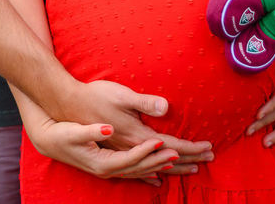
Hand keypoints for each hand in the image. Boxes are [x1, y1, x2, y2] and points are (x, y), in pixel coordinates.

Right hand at [25, 118, 179, 184]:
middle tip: (180, 155)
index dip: (148, 151)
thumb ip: (93, 130)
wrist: (48, 138)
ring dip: (158, 167)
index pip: (132, 158)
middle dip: (162, 162)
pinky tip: (157, 176)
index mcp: (102, 161)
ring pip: (139, 171)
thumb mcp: (75, 129)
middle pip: (140, 168)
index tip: (163, 142)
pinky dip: (147, 172)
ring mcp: (107, 170)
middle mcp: (107, 170)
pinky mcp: (107, 165)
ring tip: (178, 163)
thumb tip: (107, 128)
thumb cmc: (63, 129)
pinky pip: (133, 172)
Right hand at [65, 80, 214, 173]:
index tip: (209, 147)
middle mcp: (128, 151)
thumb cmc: (94, 97)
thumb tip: (165, 108)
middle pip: (165, 160)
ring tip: (193, 169)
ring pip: (153, 167)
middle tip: (210, 158)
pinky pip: (137, 170)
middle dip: (189, 159)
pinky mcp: (112, 154)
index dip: (191, 148)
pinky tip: (157, 179)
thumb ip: (143, 103)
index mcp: (134, 137)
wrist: (65, 108)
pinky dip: (151, 174)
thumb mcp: (120, 95)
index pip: (170, 146)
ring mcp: (119, 155)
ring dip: (174, 168)